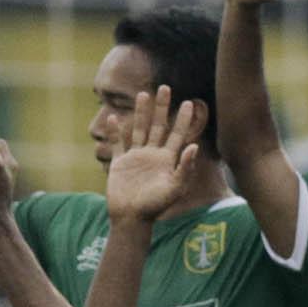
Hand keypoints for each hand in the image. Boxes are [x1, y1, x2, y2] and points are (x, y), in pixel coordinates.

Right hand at [105, 85, 204, 221]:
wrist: (131, 219)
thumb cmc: (155, 207)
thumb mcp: (175, 188)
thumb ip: (185, 168)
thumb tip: (194, 146)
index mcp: (167, 160)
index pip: (177, 134)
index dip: (182, 119)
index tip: (188, 102)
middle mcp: (152, 155)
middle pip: (158, 126)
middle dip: (162, 107)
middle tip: (165, 87)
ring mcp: (135, 157)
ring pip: (139, 129)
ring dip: (141, 112)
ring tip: (143, 94)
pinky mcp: (120, 163)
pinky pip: (118, 143)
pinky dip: (115, 131)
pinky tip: (114, 117)